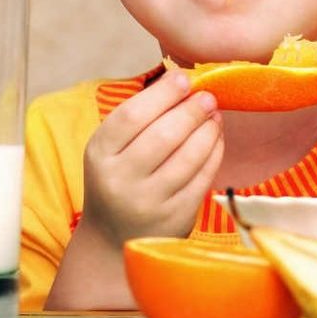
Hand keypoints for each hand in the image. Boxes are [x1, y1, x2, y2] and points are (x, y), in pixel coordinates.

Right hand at [80, 69, 224, 245]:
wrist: (113, 238)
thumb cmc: (118, 179)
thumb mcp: (112, 149)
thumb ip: (139, 118)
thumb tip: (180, 79)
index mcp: (99, 155)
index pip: (132, 116)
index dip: (162, 94)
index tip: (183, 79)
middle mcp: (120, 180)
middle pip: (164, 135)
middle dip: (191, 110)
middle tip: (208, 96)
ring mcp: (148, 202)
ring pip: (189, 157)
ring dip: (208, 129)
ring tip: (214, 114)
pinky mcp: (175, 217)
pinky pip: (203, 177)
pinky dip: (215, 152)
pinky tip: (216, 138)